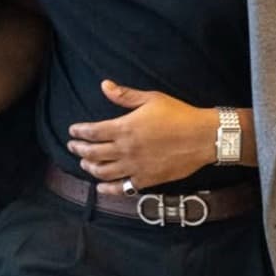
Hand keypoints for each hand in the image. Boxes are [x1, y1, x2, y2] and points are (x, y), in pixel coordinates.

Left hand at [66, 79, 217, 194]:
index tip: (73, 131)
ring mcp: (135, 167)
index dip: (79, 131)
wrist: (202, 137)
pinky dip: (108, 189)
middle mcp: (125, 150)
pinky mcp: (146, 180)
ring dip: (90, 168)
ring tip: (84, 164)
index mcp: (124, 128)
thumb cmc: (179, 115)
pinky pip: (122, 188)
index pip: (92, 132)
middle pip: (93, 153)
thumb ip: (125, 95)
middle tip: (73, 146)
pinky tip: (101, 188)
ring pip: (103, 172)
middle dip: (79, 149)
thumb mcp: (151, 99)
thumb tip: (104, 85)